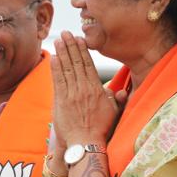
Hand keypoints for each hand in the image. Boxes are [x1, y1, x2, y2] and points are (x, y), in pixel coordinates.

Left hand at [52, 31, 125, 145]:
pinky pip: (58, 81)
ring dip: (62, 53)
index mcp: (97, 89)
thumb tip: (122, 91)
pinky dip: (55, 68)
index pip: (88, 65)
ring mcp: (72, 94)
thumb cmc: (101, 129)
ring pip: (67, 69)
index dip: (82, 50)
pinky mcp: (61, 101)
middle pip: (76, 63)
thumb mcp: (113, 112)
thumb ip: (117, 99)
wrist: (86, 144)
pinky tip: (53, 58)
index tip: (79, 39)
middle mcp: (84, 89)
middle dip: (71, 46)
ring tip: (59, 40)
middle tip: (66, 33)